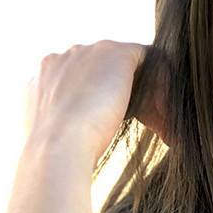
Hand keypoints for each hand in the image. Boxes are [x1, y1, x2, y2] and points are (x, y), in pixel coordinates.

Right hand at [24, 40, 159, 165]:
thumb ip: (70, 129)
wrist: (57, 150)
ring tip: (167, 129)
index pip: (85, 86)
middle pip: (109, 76)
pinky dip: (163, 86)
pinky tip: (168, 115)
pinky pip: (150, 61)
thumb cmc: (57, 160)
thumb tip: (92, 141)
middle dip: (136, 103)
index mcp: (43, 82)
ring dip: (152, 97)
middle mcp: (63, 60)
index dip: (110, 109)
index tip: (128, 134)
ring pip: (131, 69)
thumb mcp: (57, 142)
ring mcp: (88, 52)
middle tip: (157, 132)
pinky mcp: (114, 53)